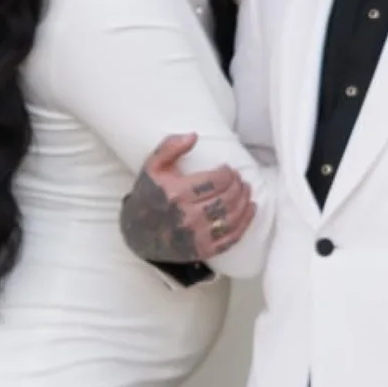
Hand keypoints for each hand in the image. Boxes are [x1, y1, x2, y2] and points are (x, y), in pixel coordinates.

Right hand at [120, 134, 255, 266]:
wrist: (137, 233)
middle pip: (228, 197)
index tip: (228, 170)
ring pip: (233, 216)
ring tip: (246, 191)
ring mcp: (196, 235)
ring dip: (245, 201)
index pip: (217, 180)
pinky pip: (231, 237)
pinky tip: (250, 210)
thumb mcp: (152, 167)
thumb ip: (170, 147)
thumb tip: (193, 136)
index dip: (228, 173)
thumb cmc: (149, 197)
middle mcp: (188, 215)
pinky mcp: (202, 250)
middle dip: (238, 186)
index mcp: (177, 193)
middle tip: (239, 180)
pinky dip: (245, 222)